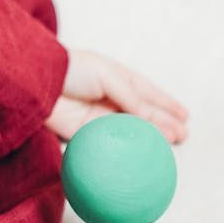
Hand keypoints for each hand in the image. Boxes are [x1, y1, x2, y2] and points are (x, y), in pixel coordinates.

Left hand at [47, 49, 188, 142]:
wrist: (38, 82)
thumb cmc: (72, 70)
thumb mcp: (109, 76)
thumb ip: (132, 98)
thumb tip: (151, 119)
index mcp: (118, 79)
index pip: (149, 93)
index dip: (167, 104)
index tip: (185, 115)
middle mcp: (112, 98)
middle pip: (145, 114)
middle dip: (165, 124)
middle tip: (184, 135)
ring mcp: (100, 118)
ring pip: (134, 130)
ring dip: (153, 137)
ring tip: (174, 143)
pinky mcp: (88, 134)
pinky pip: (114, 143)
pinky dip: (130, 148)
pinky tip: (144, 153)